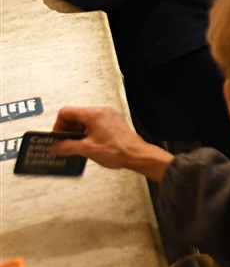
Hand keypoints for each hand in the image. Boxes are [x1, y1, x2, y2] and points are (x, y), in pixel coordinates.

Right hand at [49, 106, 173, 180]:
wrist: (137, 155)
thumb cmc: (118, 150)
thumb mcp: (87, 149)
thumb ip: (67, 147)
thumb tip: (55, 147)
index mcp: (93, 114)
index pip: (66, 112)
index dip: (58, 125)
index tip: (57, 137)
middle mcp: (102, 111)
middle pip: (75, 115)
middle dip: (67, 129)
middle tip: (63, 142)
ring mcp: (109, 116)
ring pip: (85, 119)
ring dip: (77, 131)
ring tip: (74, 145)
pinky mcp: (114, 122)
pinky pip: (95, 123)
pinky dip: (87, 131)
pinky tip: (86, 143)